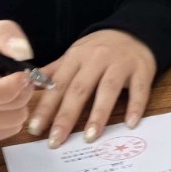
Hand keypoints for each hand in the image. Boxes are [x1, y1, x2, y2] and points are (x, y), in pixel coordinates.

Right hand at [0, 20, 36, 142]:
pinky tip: (2, 103)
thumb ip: (4, 34)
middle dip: (23, 92)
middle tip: (22, 78)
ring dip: (20, 104)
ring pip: (11, 122)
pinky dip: (14, 117)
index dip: (9, 87)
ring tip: (9, 89)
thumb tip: (23, 53)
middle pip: (2, 109)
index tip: (24, 74)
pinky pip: (7, 132)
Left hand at [26, 29, 156, 147]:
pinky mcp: (142, 70)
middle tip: (57, 140)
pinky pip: (139, 90)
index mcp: (76, 57)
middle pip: (79, 89)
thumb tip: (28, 84)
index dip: (46, 107)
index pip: (58, 84)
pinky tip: (130, 124)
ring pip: (108, 90)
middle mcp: (97, 59)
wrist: (135, 31)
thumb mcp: (75, 54)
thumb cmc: (100, 48)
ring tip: (90, 137)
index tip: (35, 129)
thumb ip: (54, 71)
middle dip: (66, 116)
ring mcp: (121, 64)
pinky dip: (135, 107)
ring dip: (98, 114)